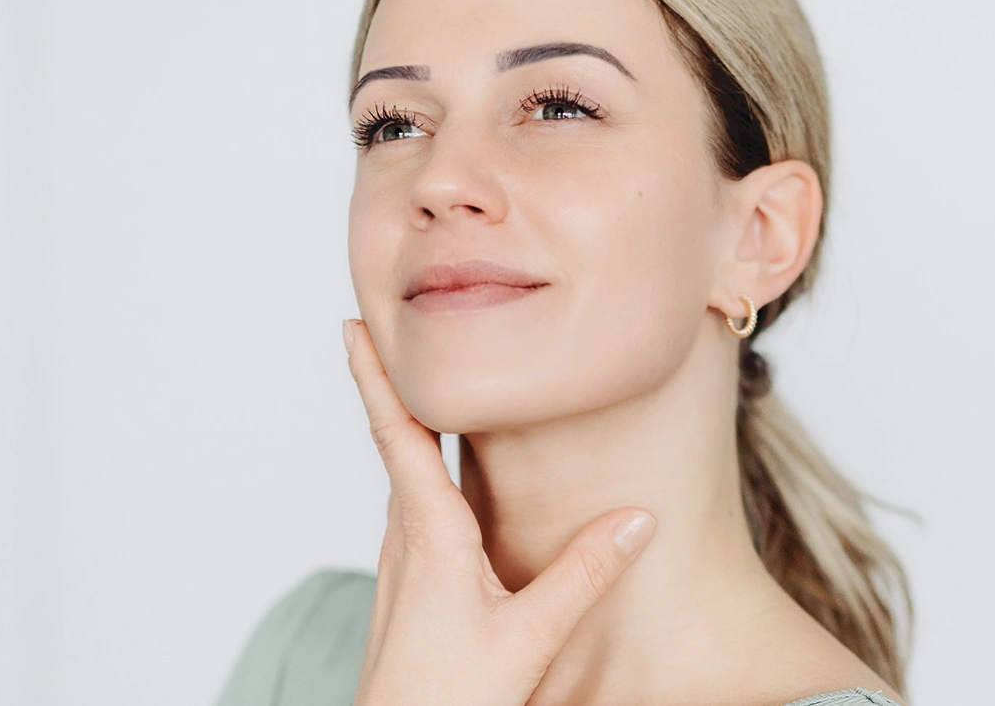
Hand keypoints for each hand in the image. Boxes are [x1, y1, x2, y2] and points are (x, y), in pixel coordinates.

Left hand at [343, 319, 656, 705]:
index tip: (356, 325)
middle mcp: (405, 540)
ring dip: (410, 427)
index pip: (397, 435)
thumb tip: (638, 518)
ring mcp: (402, 565)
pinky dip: (424, 472)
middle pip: (397, 443)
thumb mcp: (530, 636)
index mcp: (428, 535)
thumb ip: (584, 574)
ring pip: (405, 479)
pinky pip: (415, 511)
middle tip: (393, 329)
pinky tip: (449, 478)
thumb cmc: (449, 698)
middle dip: (395, 384)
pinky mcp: (410, 589)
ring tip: (427, 384)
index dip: (375, 376)